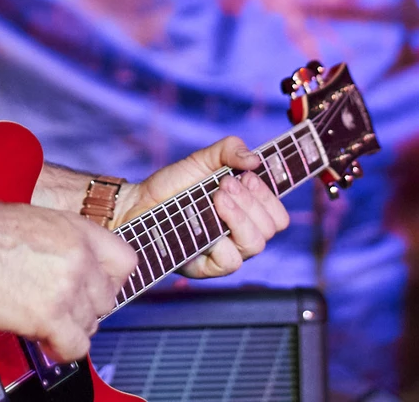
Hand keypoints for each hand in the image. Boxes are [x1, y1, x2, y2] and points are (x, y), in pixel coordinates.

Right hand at [0, 197, 136, 361]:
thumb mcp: (37, 221)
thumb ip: (64, 245)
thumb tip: (70, 271)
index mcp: (79, 230)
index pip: (126, 262)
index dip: (109, 281)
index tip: (91, 290)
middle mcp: (81, 257)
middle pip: (107, 300)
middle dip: (84, 309)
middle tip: (58, 311)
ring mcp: (67, 287)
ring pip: (91, 325)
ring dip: (69, 329)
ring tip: (44, 324)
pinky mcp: (48, 316)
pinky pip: (75, 347)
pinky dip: (61, 350)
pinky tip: (42, 340)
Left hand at [117, 136, 288, 278]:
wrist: (140, 202)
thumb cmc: (173, 184)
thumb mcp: (203, 159)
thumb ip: (230, 150)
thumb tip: (255, 158)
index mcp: (247, 211)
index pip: (278, 214)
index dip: (269, 196)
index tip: (247, 177)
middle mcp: (241, 233)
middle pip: (271, 228)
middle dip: (251, 201)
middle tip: (224, 184)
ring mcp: (226, 252)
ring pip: (254, 244)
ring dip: (238, 216)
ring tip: (215, 197)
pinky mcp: (207, 268)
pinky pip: (229, 262)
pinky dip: (220, 241)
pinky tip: (203, 223)